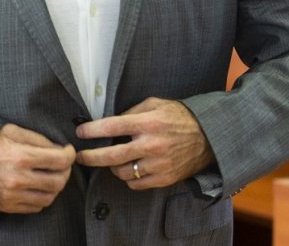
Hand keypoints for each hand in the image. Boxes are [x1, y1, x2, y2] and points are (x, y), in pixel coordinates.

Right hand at [0, 124, 75, 213]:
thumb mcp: (12, 131)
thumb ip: (38, 139)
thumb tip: (58, 148)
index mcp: (20, 156)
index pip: (59, 160)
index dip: (69, 155)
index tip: (68, 151)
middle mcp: (18, 179)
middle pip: (58, 181)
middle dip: (65, 171)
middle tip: (63, 164)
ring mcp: (13, 195)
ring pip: (50, 196)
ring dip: (56, 186)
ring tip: (51, 175)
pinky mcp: (9, 206)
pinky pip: (37, 207)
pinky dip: (43, 197)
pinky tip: (39, 186)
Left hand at [75, 98, 214, 189]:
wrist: (208, 137)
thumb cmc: (179, 117)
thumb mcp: (155, 104)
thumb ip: (132, 112)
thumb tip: (109, 121)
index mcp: (148, 123)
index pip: (112, 127)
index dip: (92, 130)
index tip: (80, 132)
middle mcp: (151, 145)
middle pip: (111, 156)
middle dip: (91, 157)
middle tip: (80, 156)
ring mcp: (158, 164)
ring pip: (122, 172)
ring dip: (112, 167)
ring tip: (112, 160)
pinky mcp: (164, 179)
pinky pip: (136, 183)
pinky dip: (129, 177)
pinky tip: (131, 168)